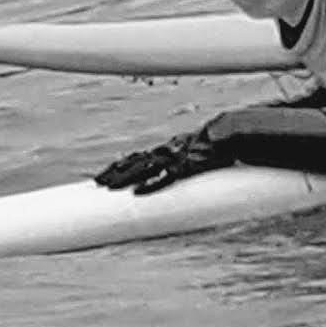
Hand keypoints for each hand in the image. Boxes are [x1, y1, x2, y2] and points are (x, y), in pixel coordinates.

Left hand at [95, 129, 235, 196]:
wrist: (227, 133)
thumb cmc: (216, 143)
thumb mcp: (198, 150)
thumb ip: (187, 157)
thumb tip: (183, 169)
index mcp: (168, 148)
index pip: (139, 156)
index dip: (123, 164)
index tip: (108, 172)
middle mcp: (166, 152)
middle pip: (135, 162)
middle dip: (115, 172)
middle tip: (98, 182)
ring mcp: (174, 159)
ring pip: (143, 169)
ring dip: (124, 178)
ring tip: (108, 188)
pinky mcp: (184, 168)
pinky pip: (163, 179)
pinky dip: (149, 186)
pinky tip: (136, 193)